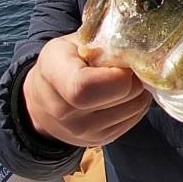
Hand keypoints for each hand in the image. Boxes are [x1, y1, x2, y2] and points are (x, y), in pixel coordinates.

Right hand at [23, 33, 151, 146]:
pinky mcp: (100, 140)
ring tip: (125, 78)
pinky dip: (137, 102)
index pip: (86, 87)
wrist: (42, 99)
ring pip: (135, 107)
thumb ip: (102, 41)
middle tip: (130, 65)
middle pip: (122, 95)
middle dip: (135, 76)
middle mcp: (63, 110)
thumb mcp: (75, 41)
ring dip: (140, 89)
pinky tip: (123, 93)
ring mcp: (81, 131)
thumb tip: (137, 45)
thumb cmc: (64, 60)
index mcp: (53, 74)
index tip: (121, 60)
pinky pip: (135, 118)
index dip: (116, 73)